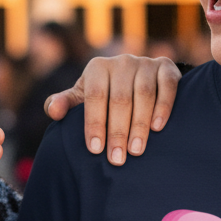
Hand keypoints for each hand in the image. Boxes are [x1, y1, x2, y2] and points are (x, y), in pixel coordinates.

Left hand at [44, 55, 180, 165]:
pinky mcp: (166, 68)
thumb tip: (53, 111)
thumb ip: (65, 103)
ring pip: (144, 94)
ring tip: (136, 151)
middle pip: (120, 99)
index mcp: (97, 68)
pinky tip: (158, 128)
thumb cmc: (104, 93)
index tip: (95, 149)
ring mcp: (146, 63)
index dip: (94, 123)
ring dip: (140, 124)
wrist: (138, 76)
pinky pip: (167, 86)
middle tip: (117, 158)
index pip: (95, 96)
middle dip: (117, 131)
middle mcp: (121, 62)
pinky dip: (163, 107)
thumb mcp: (82, 97)